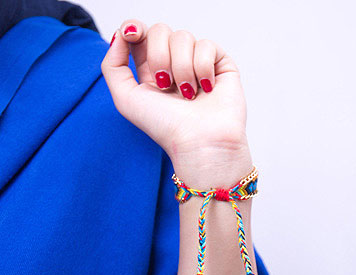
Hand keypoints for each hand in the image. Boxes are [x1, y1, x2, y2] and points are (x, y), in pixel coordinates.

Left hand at [101, 20, 252, 187]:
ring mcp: (198, 64)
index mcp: (151, 72)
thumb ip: (112, 65)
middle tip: (165, 84)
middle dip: (158, 55)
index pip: (141, 35)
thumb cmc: (166, 128)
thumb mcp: (126, 100)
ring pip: (183, 37)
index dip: (134, 29)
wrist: (200, 142)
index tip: (132, 34)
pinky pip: (206, 45)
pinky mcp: (220, 65)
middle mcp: (175, 66)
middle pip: (160, 30)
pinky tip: (206, 89)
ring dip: (181, 68)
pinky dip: (202, 68)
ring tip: (188, 95)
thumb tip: (121, 34)